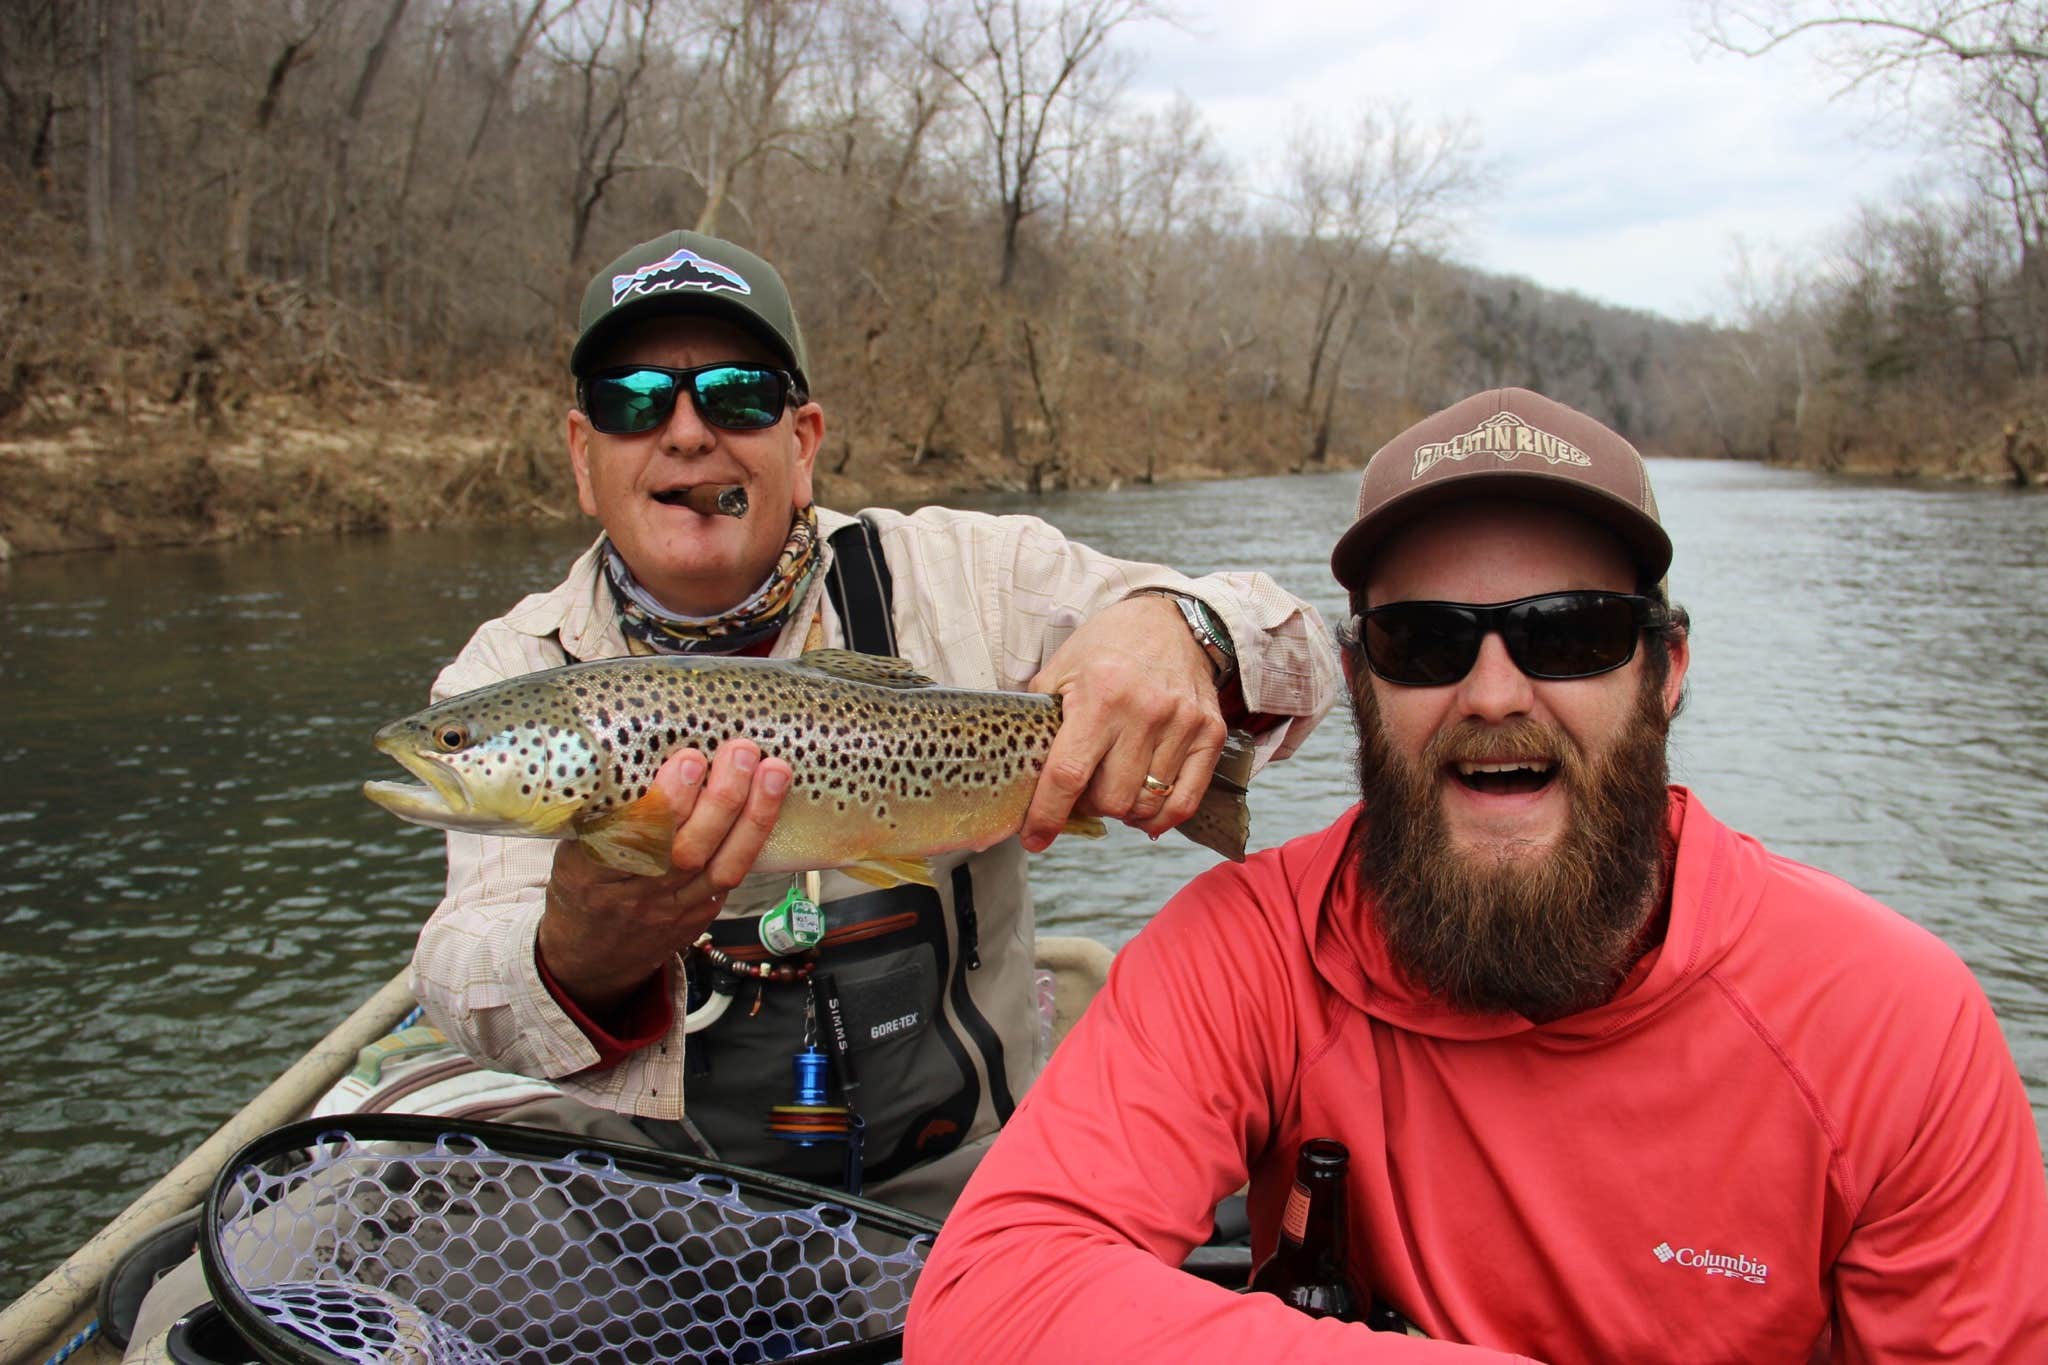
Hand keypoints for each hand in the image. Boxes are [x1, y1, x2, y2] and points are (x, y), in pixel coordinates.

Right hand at [535, 740, 791, 1015]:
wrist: (594, 956)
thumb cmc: (584, 885)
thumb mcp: (572, 849)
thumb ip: (603, 812)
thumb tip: (638, 751)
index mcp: (593, 875)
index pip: (632, 839)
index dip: (666, 803)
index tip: (689, 760)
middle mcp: (637, 896)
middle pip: (687, 852)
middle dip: (721, 799)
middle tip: (742, 753)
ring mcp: (675, 910)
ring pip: (721, 866)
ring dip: (754, 816)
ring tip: (775, 771)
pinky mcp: (703, 914)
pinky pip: (733, 875)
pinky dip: (755, 837)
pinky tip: (772, 801)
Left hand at [1022, 594, 1226, 850]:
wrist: (1174, 621)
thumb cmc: (1110, 646)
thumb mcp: (1062, 668)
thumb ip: (1040, 718)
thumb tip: (1015, 769)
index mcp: (1099, 696)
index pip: (1069, 773)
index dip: (1047, 815)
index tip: (1034, 838)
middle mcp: (1144, 712)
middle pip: (1111, 798)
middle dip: (1089, 806)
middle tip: (1084, 791)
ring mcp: (1182, 724)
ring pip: (1146, 805)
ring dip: (1123, 810)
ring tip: (1114, 789)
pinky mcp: (1211, 733)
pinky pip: (1185, 801)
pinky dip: (1161, 818)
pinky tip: (1144, 808)